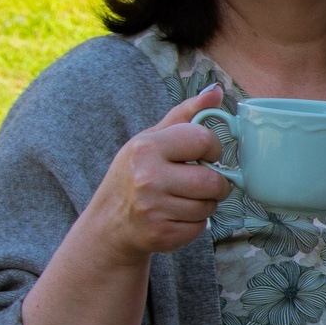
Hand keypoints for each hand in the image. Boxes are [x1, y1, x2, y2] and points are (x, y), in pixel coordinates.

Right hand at [76, 85, 232, 262]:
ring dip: (205, 204)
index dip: (213, 149)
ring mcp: (154, 208)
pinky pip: (201, 227)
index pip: (204, 140)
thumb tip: (216, 90)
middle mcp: (147, 177)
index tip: (205, 155)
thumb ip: (185, 114)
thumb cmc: (135, 173)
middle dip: (216, 183)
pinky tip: (175, 216)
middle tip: (202, 182)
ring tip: (183, 198)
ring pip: (210, 206)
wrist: (110, 223)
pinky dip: (195, 223)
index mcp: (146, 148)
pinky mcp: (161, 234)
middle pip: (213, 180)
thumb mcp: (152, 139)